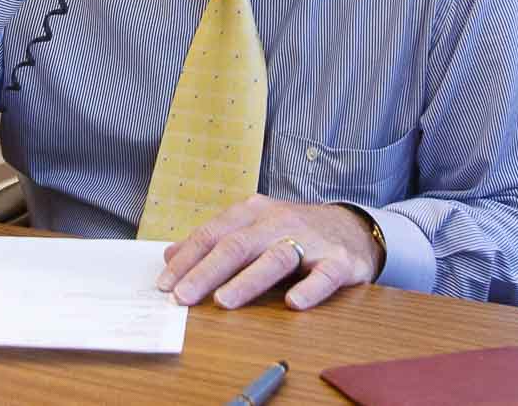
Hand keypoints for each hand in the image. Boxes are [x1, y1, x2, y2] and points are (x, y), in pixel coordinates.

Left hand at [155, 195, 381, 310]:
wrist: (352, 226)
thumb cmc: (293, 231)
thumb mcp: (251, 228)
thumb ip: (213, 242)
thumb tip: (169, 256)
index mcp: (253, 213)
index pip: (214, 234)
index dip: (188, 259)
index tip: (165, 284)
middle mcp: (279, 222)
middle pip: (238, 245)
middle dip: (207, 272)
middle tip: (183, 297)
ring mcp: (311, 240)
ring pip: (276, 257)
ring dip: (248, 280)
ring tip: (224, 301)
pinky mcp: (340, 260)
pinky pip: (325, 275)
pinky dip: (310, 288)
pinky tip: (293, 303)